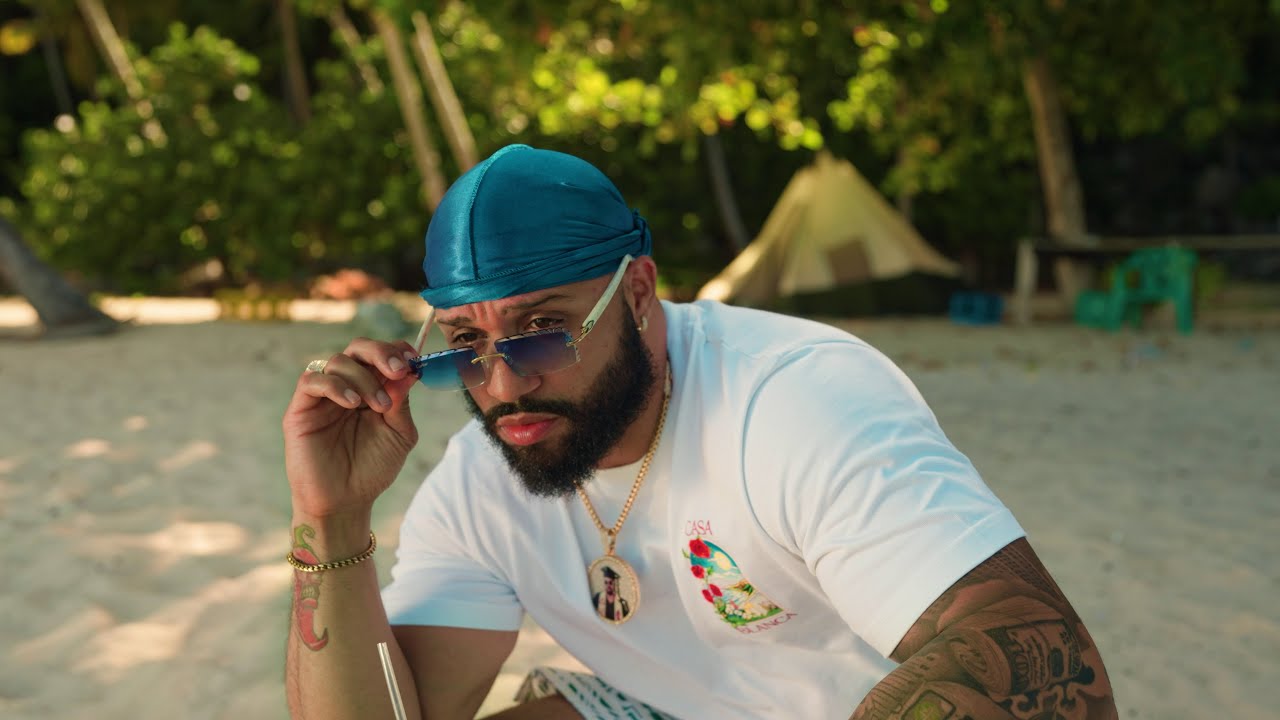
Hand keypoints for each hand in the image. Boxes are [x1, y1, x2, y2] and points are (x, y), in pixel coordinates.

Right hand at [283, 337, 420, 521]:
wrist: (346, 502)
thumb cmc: (372, 469)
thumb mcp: (399, 434)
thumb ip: (401, 402)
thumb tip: (409, 370)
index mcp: (371, 389)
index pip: (380, 355)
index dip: (396, 350)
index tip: (413, 359)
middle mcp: (346, 387)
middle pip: (357, 348)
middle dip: (380, 353)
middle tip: (398, 370)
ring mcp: (323, 397)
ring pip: (338, 361)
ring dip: (364, 378)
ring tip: (377, 406)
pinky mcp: (301, 409)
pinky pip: (312, 380)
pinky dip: (336, 385)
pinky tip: (352, 404)